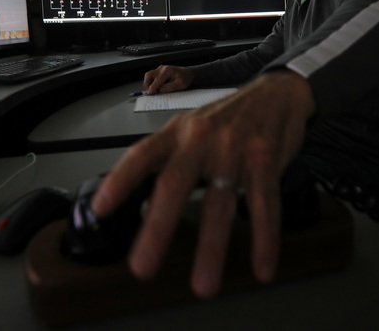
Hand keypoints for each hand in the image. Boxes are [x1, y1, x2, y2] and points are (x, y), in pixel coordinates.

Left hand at [92, 70, 315, 297]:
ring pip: (219, 204)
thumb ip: (167, 158)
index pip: (142, 154)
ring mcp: (235, 149)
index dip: (120, 180)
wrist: (277, 93)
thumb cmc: (229, 116)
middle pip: (174, 185)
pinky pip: (265, 205)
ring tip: (204, 285)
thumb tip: (140, 198)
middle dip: (157, 229)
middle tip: (142, 267)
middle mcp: (202, 138)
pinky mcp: (266, 160)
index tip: (102, 208)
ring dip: (211, 249)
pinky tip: (261, 267)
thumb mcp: (191, 127)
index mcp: (178, 132)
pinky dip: (264, 239)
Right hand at [143, 65, 194, 93]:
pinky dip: (151, 82)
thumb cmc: (185, 78)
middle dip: (147, 84)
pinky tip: (156, 88)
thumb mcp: (181, 84)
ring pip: (148, 75)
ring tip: (153, 90)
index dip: (152, 87)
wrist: (188, 73)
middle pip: (149, 75)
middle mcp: (162, 68)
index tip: (150, 93)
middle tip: (150, 92)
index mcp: (167, 70)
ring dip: (148, 83)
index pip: (157, 80)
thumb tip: (160, 90)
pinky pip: (152, 77)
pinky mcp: (159, 72)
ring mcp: (159, 69)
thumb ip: (170, 87)